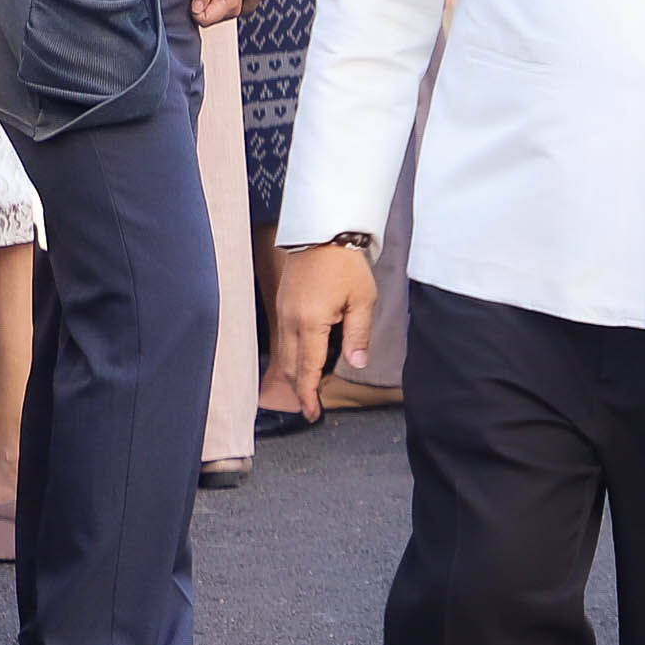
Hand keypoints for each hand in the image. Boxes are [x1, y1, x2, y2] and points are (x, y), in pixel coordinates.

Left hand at [189, 0, 245, 26]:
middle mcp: (233, 11)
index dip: (195, 9)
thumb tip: (195, 10)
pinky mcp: (230, 11)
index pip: (204, 19)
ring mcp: (233, 12)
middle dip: (200, 8)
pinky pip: (214, 15)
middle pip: (206, 21)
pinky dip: (209, 6)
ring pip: (209, 18)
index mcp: (230, 3)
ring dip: (205, 7)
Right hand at [268, 241, 378, 419]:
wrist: (321, 231)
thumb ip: (359, 334)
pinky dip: (294, 356)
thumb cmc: (345, 263)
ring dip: (296, 374)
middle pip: (292, 366)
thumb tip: (357, 363)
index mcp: (310, 323)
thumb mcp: (363, 299)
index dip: (310, 394)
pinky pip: (285, 339)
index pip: (308, 369)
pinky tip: (304, 362)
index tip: (312, 413)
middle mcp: (290, 322)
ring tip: (308, 390)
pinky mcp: (282, 305)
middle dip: (300, 390)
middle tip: (310, 408)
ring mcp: (283, 313)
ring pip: (286, 354)